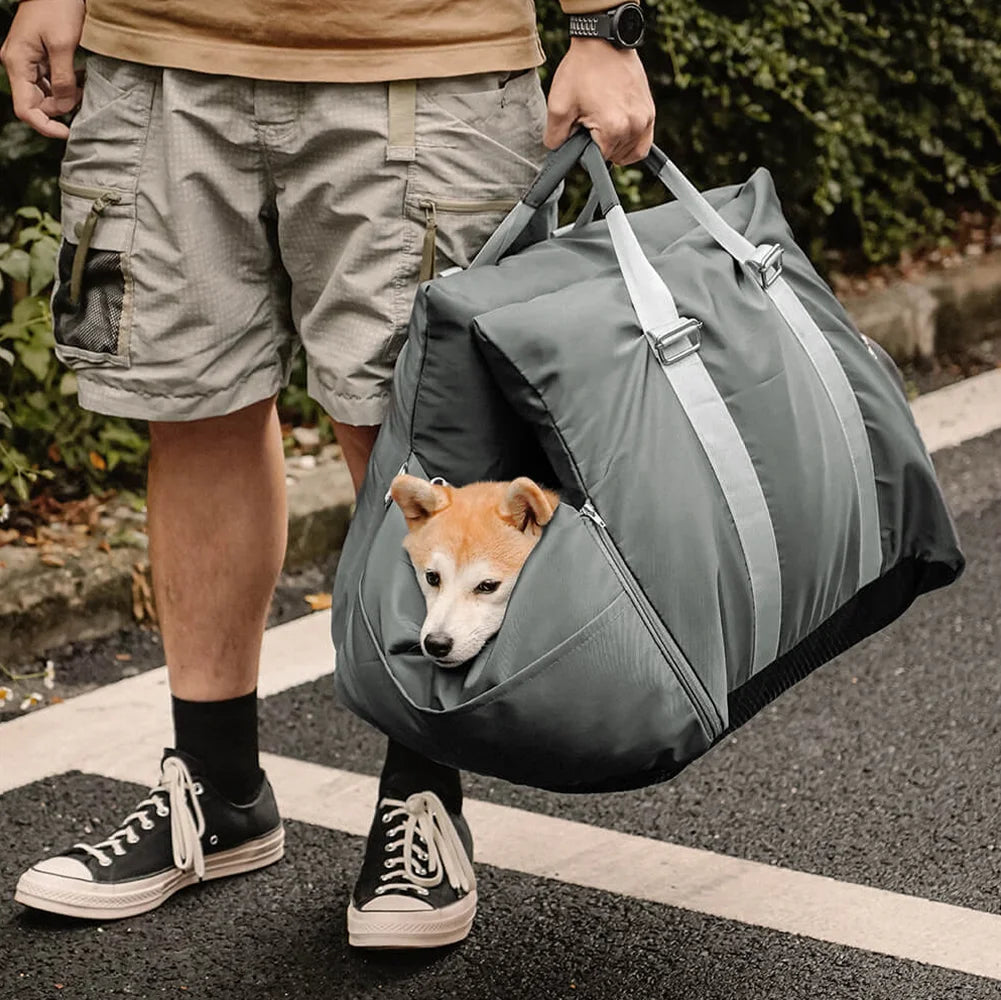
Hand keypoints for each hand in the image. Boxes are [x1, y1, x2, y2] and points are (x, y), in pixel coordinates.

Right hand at [1, 0, 85, 138]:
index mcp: (17, 63)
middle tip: (83, 102)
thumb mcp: (63, 45)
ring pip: (44, 95)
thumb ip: (63, 80)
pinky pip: (48, 82)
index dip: (46, 126)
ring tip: (83, 89)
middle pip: (35, 104)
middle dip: (59, 110)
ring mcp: (25, 61)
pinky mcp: (36, 57)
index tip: (68, 133)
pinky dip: (65, 86)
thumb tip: (64, 107)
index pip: (25, 110)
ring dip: (64, 98)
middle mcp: (17, 65)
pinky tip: (79, 80)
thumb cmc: (57, 7)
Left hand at [544, 37, 654, 164]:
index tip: (582, 131)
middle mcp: (634, 126)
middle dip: (601, 145)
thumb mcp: (558, 106)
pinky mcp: (650, 111)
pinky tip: (618, 130)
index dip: (586, 150)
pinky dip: (631, 142)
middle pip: (616, 156)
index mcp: (613, 128)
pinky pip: (644, 141)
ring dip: (617, 146)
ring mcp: (645, 118)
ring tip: (604, 123)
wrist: (602, 42)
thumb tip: (557, 153)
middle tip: (591, 122)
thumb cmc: (581, 70)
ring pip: (631, 153)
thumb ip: (555, 138)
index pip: (599, 160)